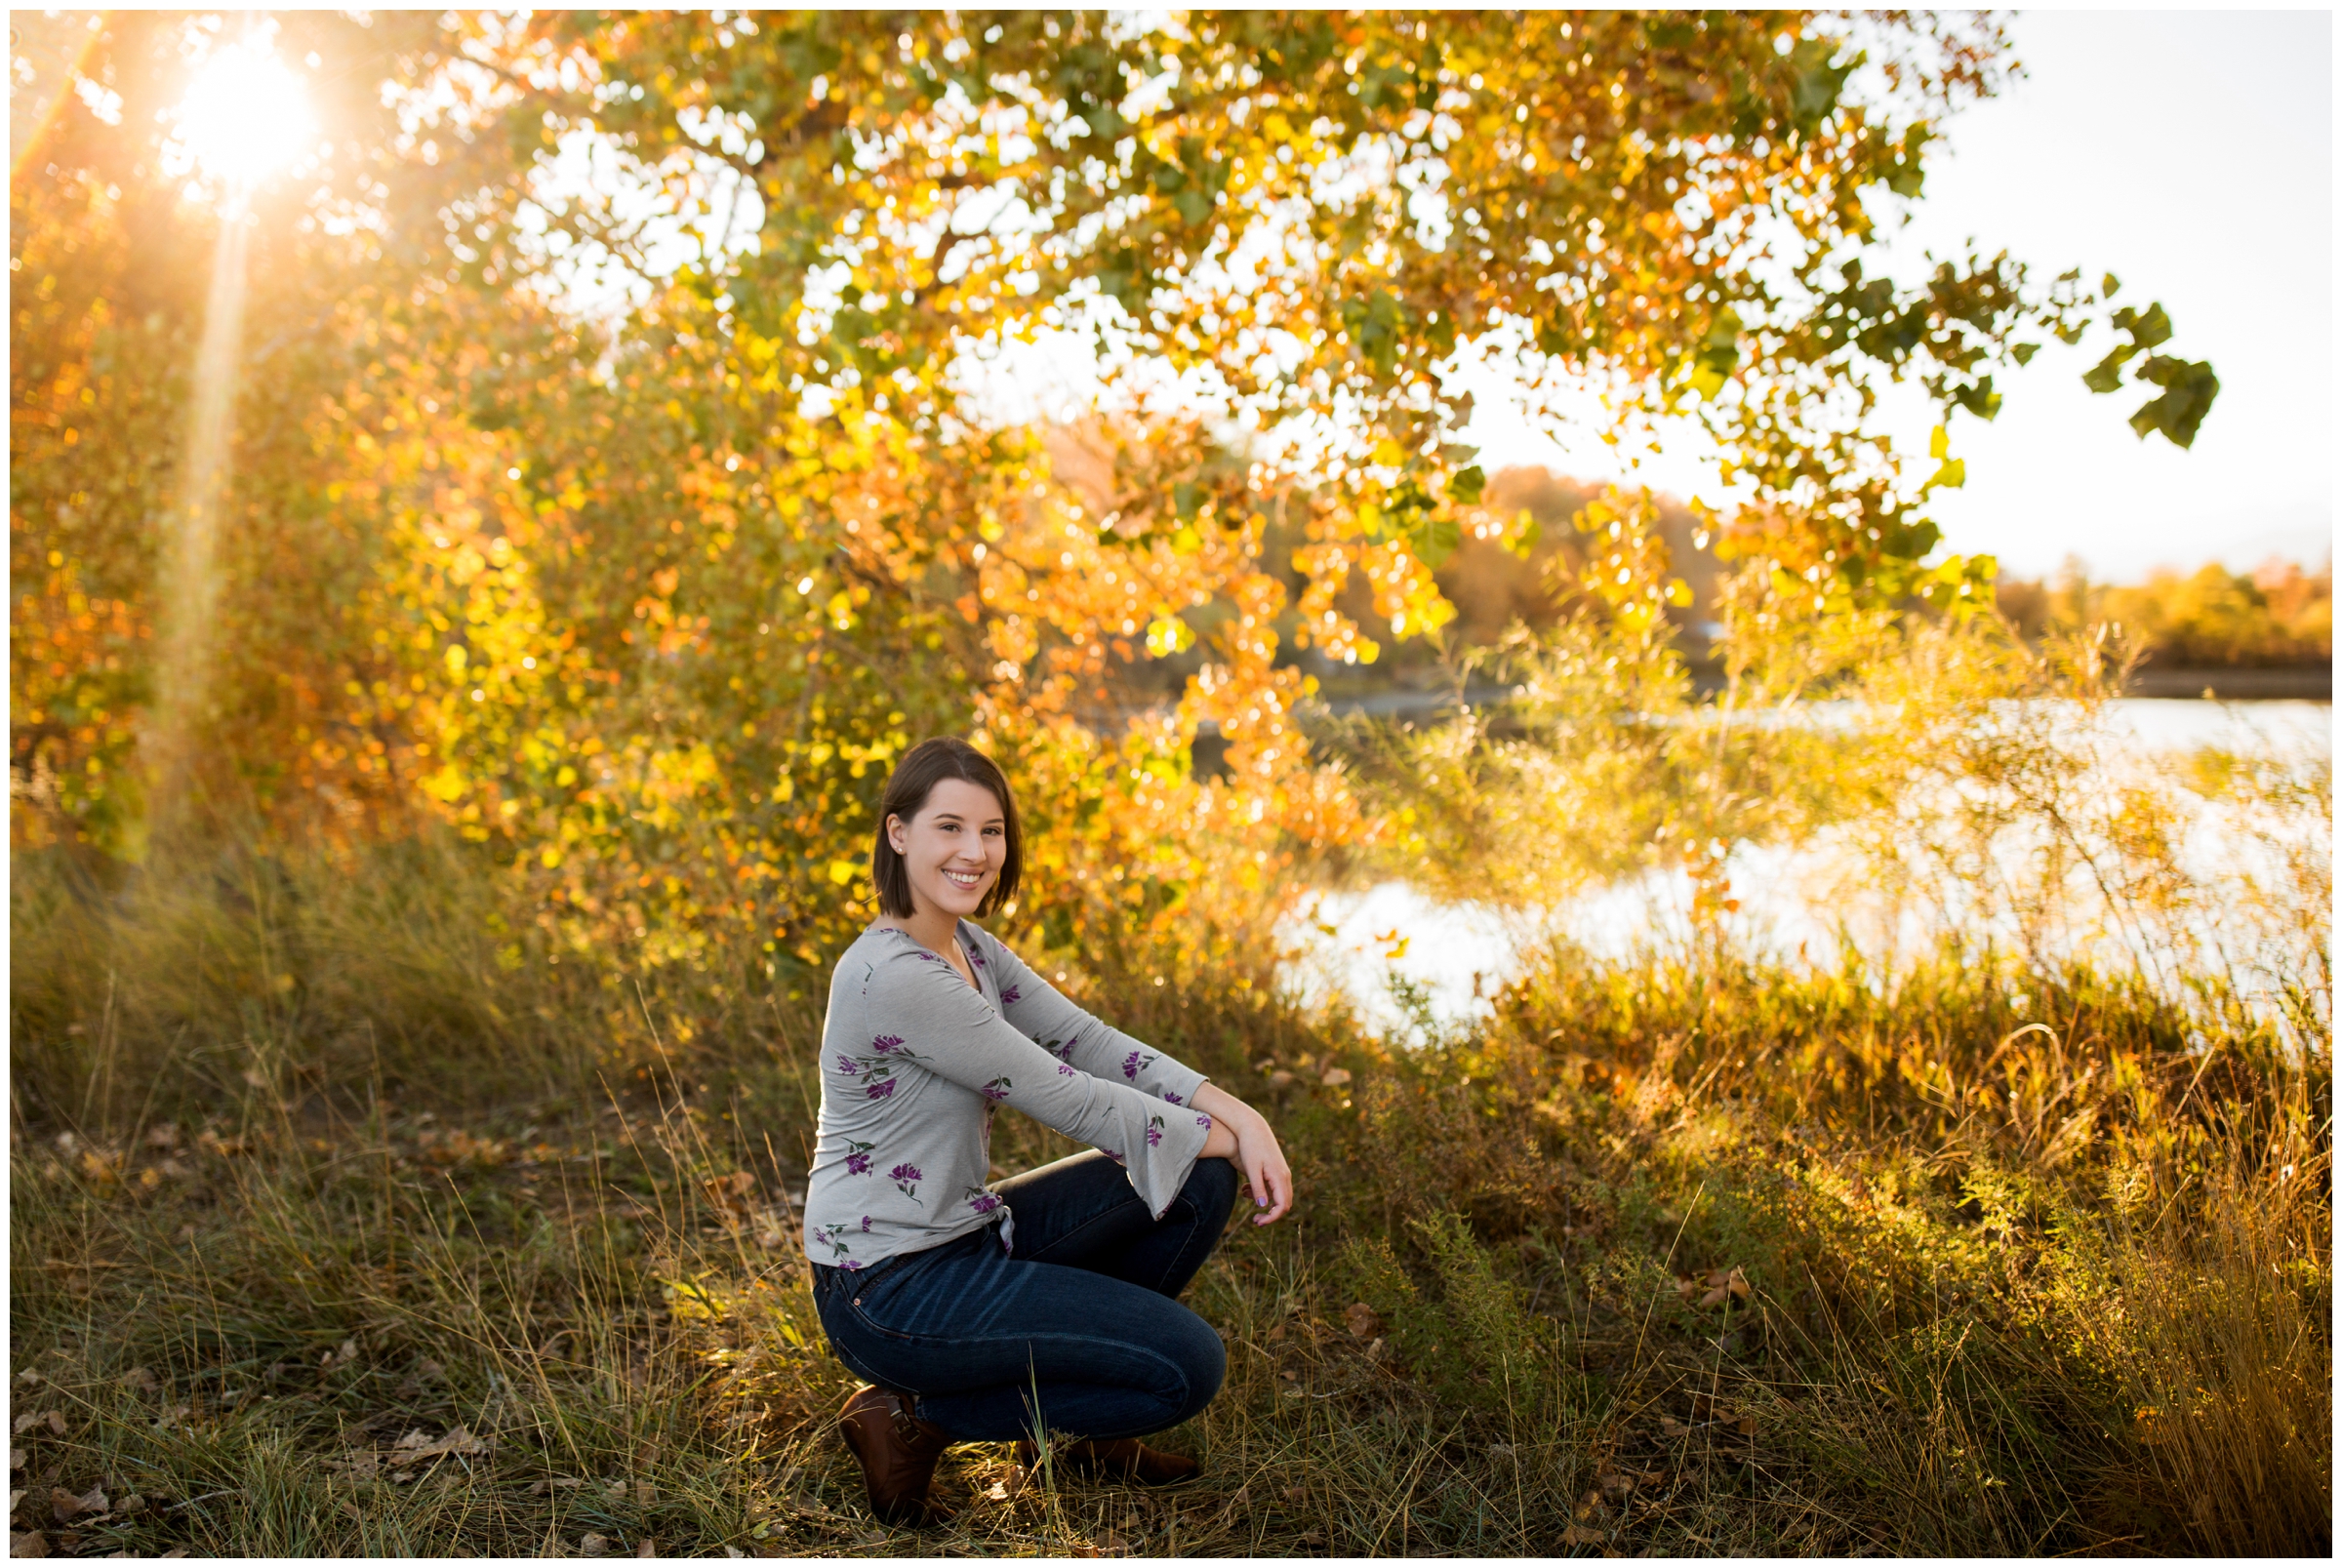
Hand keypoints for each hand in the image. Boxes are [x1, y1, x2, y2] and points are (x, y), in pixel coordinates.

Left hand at [1192, 1082, 1292, 1224]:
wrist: (1252, 1126)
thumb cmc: (1250, 1146)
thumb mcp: (1251, 1168)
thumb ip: (1258, 1187)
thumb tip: (1263, 1206)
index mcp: (1280, 1177)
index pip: (1282, 1206)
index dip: (1272, 1218)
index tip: (1258, 1222)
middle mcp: (1284, 1176)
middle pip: (1284, 1204)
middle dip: (1270, 1214)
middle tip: (1255, 1220)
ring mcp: (1281, 1172)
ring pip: (1278, 1196)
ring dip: (1264, 1202)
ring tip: (1244, 1196)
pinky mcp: (1275, 1169)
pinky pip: (1273, 1187)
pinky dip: (1262, 1192)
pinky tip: (1245, 1189)